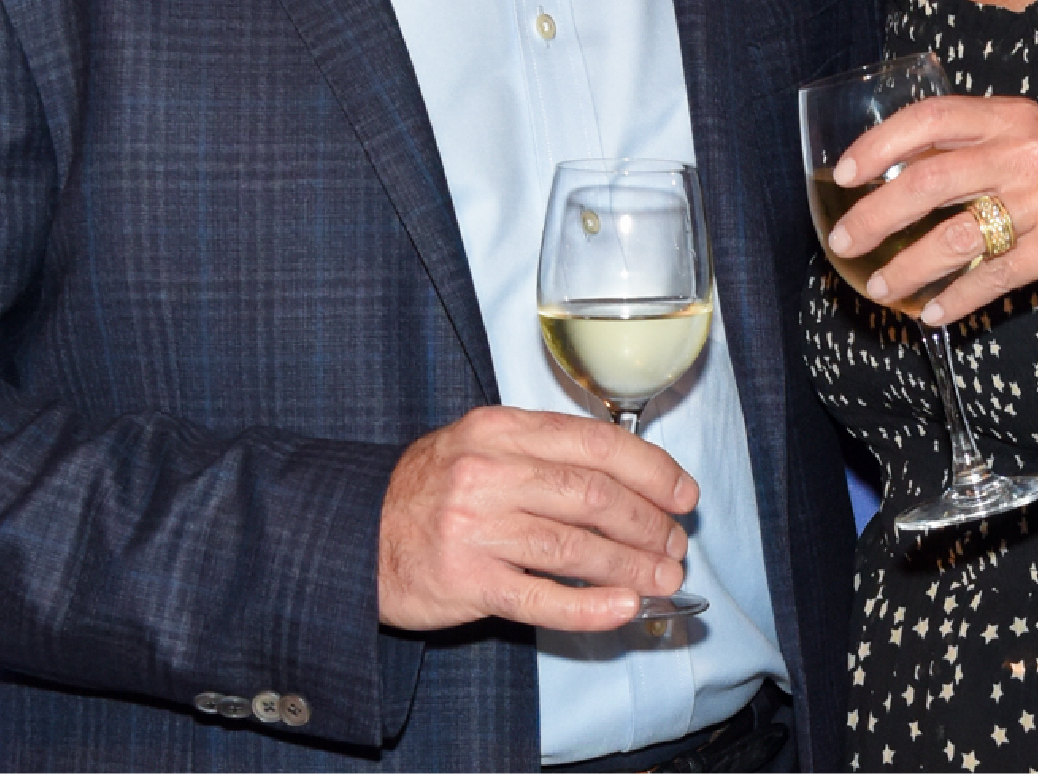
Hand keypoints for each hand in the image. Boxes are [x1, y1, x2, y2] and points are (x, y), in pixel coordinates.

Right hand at [376, 405, 697, 631]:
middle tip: (674, 545)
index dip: (651, 469)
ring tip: (663, 579)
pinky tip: (623, 609)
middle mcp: (488, 471)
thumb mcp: (481, 447)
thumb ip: (544, 453)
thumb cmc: (430, 491)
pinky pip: (542, 597)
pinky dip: (590, 606)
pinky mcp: (465, 580)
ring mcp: (475, 527)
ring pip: (575, 546)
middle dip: (648, 523)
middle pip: (593, 494)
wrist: (354, 534)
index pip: (594, 442)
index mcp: (499, 429)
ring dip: (632, 566)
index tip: (683, 493)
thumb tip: (631, 479)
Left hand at [823, 94, 1037, 324]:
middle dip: (874, 215)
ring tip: (878, 286)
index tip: (843, 172)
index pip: (930, 117)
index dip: (879, 143)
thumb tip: (911, 168)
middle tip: (843, 242)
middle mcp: (1028, 149)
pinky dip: (956, 298)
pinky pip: (994, 276)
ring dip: (906, 265)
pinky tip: (932, 313)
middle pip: (928, 180)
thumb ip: (989, 146)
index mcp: (1016, 116)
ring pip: (954, 233)